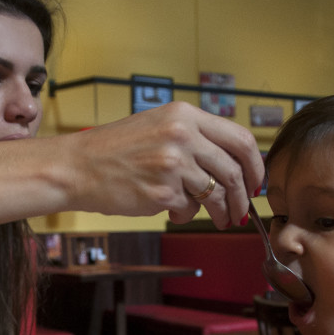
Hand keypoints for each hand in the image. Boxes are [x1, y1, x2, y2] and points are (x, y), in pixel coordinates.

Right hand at [65, 102, 262, 228]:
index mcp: (184, 115)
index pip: (240, 139)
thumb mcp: (159, 126)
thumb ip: (195, 138)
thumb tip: (234, 165)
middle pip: (233, 170)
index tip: (255, 183)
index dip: (255, 166)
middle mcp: (182, 135)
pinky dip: (185, 214)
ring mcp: (172, 163)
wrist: (78, 166)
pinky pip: (189, 209)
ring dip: (222, 212)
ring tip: (220, 220)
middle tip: (242, 211)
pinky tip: (171, 210)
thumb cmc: (116, 150)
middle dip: (243, 197)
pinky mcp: (162, 191)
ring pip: (216, 194)